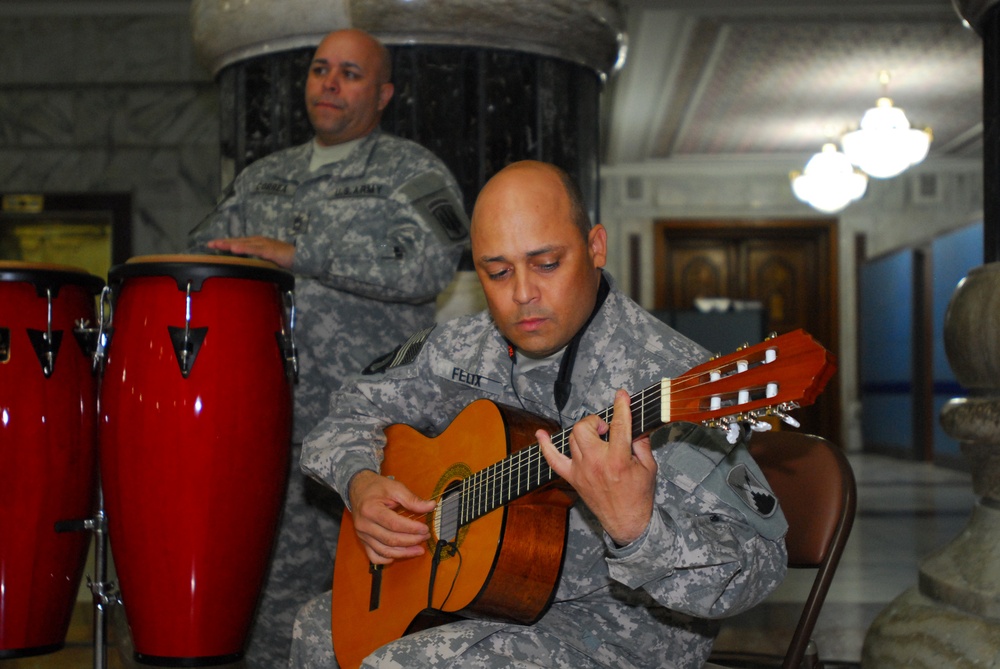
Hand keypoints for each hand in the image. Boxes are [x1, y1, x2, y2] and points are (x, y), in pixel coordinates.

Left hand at [206, 236, 294, 268]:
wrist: (300, 256)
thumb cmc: (283, 258)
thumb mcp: (265, 259)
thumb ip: (255, 261)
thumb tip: (243, 266)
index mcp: (256, 243)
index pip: (238, 242)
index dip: (225, 243)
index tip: (211, 244)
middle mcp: (258, 241)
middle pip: (238, 241)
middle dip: (224, 242)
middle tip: (210, 244)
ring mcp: (264, 245)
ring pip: (244, 244)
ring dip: (231, 244)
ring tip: (220, 245)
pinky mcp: (270, 250)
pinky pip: (255, 250)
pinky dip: (245, 249)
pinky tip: (236, 249)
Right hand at [347, 470, 435, 564]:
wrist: (358, 489)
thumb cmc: (376, 487)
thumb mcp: (395, 488)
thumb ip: (412, 499)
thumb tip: (431, 506)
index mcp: (370, 509)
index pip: (394, 524)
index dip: (412, 529)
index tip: (425, 529)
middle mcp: (364, 525)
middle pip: (390, 539)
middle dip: (411, 541)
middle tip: (425, 537)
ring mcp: (362, 535)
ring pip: (384, 551)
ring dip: (404, 553)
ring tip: (419, 550)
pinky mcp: (363, 541)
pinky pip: (374, 557)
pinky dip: (387, 559)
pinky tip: (400, 555)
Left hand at [537, 389, 656, 545]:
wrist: (626, 523)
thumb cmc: (639, 497)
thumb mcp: (649, 468)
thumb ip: (642, 444)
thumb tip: (636, 426)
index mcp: (618, 460)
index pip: (618, 425)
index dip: (621, 407)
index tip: (622, 396)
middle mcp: (596, 463)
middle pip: (584, 428)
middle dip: (594, 421)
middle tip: (606, 429)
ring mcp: (581, 470)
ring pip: (572, 438)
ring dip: (584, 432)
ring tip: (596, 437)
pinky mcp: (573, 478)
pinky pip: (553, 460)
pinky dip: (545, 446)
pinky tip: (540, 434)